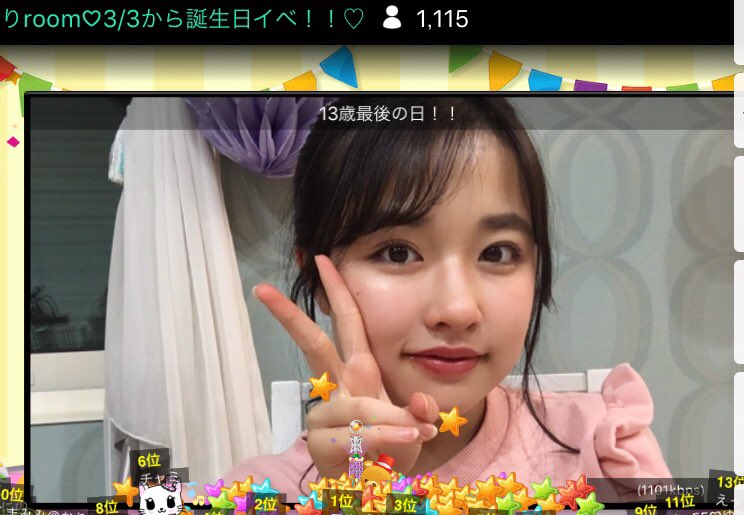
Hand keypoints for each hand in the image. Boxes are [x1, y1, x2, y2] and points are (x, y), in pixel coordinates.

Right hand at [253, 254, 439, 477]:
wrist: (375, 489)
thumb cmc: (392, 451)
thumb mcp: (416, 427)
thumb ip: (421, 413)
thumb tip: (422, 407)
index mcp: (360, 371)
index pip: (347, 323)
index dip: (338, 291)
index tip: (321, 259)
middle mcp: (338, 387)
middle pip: (313, 345)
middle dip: (291, 317)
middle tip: (263, 289)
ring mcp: (327, 415)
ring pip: (353, 405)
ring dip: (387, 420)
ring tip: (414, 435)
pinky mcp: (321, 444)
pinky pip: (355, 436)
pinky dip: (384, 440)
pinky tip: (403, 445)